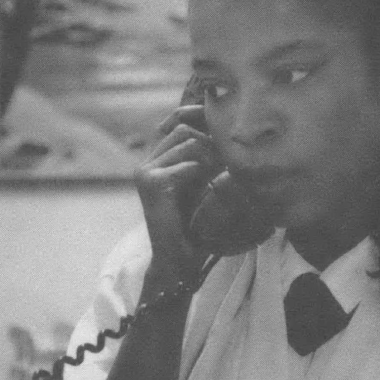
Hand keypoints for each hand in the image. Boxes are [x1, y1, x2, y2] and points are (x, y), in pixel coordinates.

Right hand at [135, 105, 220, 276]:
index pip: (180, 120)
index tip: (228, 136)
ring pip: (188, 142)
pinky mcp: (151, 184)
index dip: (203, 119)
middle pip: (185, 128)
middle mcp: (148, 161)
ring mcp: (146, 171)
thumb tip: (233, 135)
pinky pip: (188, 164)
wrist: (178, 261)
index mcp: (159, 159)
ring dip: (212, 157)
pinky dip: (206, 173)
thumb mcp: (205, 184)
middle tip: (229, 163)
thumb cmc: (197, 226)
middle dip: (212, 142)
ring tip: (223, 176)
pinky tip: (213, 188)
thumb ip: (210, 159)